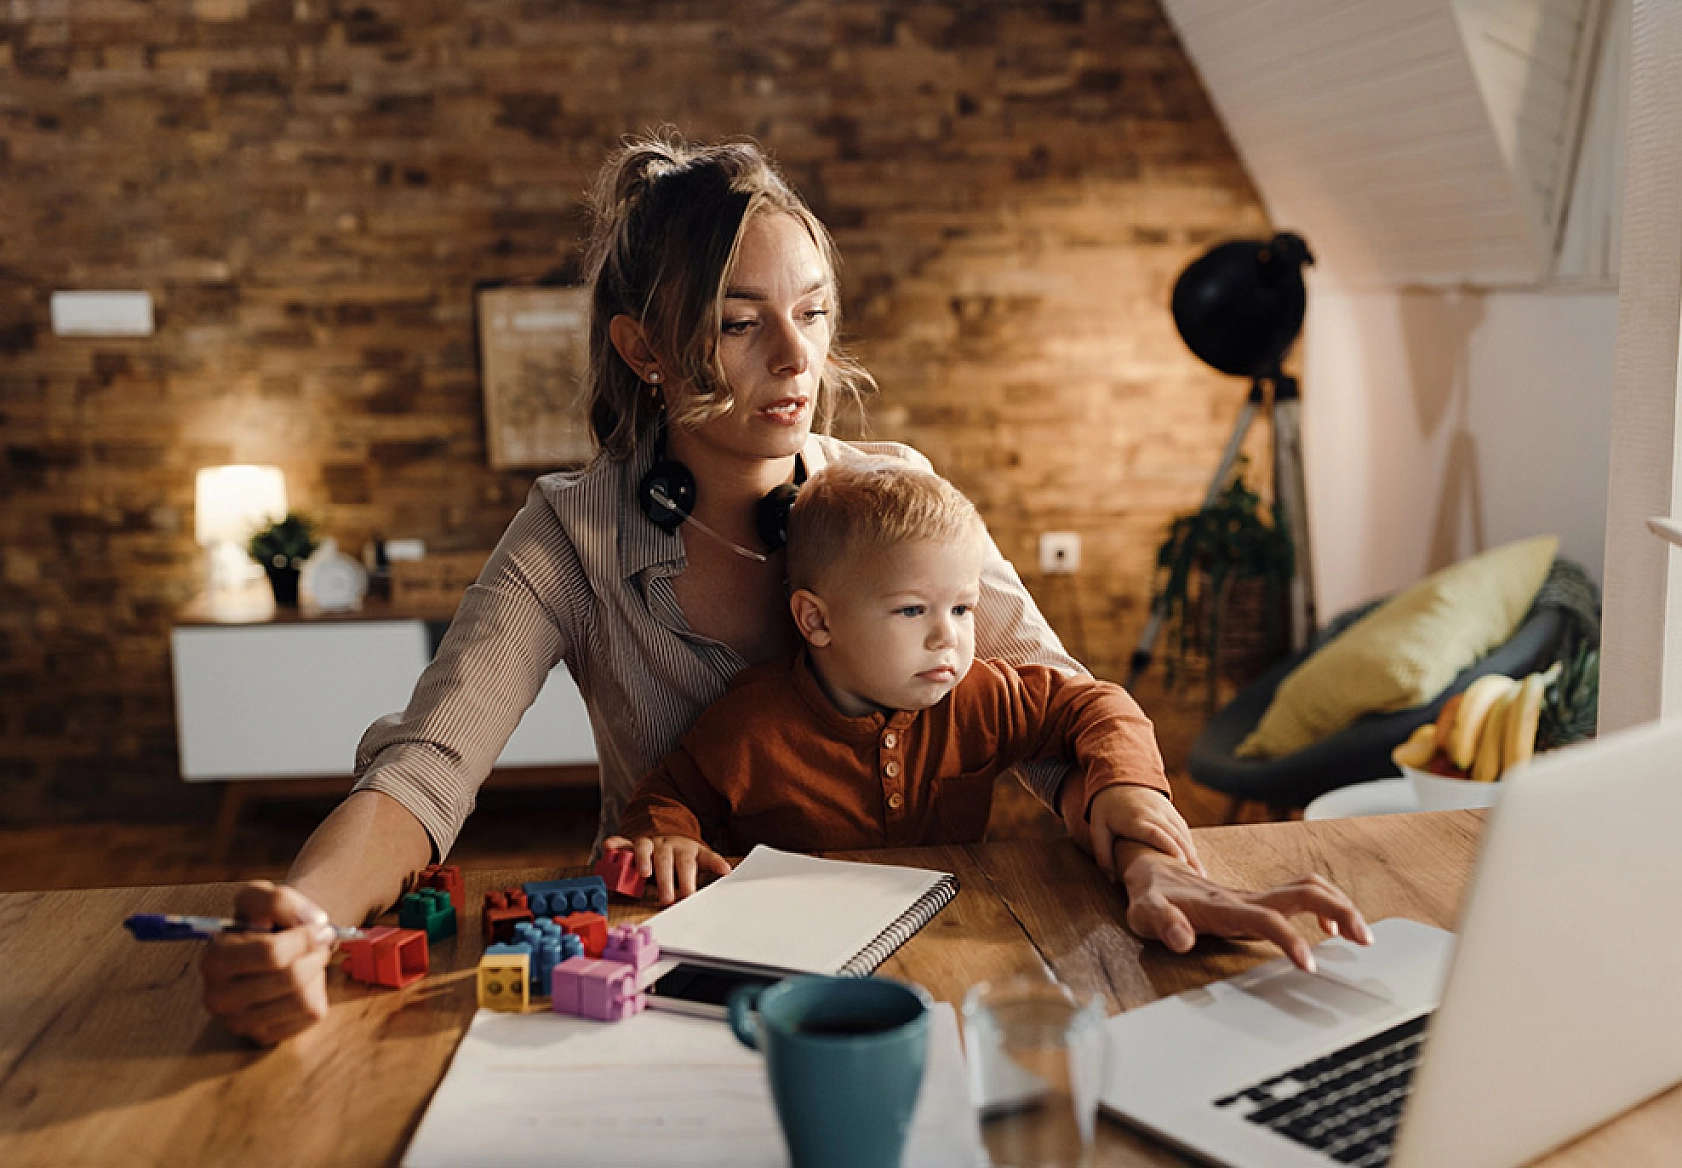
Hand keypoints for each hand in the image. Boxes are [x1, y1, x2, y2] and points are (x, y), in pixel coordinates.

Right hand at [200, 880, 337, 1044]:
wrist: (269, 945)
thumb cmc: (264, 920)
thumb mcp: (261, 895)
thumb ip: (279, 900)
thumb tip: (312, 923)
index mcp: (214, 960)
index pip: (271, 954)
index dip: (305, 937)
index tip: (319, 927)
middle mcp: (219, 998)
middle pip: (291, 979)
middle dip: (315, 954)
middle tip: (319, 943)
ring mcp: (240, 1022)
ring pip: (303, 999)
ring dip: (318, 973)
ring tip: (310, 960)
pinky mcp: (264, 1036)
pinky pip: (311, 1016)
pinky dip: (318, 993)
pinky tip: (304, 982)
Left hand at [626, 834, 731, 904]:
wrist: (671, 833)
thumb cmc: (652, 849)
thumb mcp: (636, 847)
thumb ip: (622, 847)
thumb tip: (608, 845)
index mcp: (648, 843)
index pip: (643, 848)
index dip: (643, 859)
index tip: (644, 873)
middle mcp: (666, 844)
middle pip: (665, 859)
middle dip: (666, 880)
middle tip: (666, 899)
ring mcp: (683, 847)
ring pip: (685, 861)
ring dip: (687, 878)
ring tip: (688, 894)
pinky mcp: (699, 850)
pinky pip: (710, 855)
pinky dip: (717, 862)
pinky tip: (725, 870)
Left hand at [1087, 785, 1204, 877]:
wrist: (1119, 781)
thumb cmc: (1107, 808)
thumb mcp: (1098, 828)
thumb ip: (1103, 854)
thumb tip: (1112, 880)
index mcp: (1135, 819)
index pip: (1154, 832)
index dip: (1168, 846)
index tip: (1180, 862)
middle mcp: (1154, 814)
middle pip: (1174, 835)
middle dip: (1187, 856)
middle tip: (1196, 879)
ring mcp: (1165, 811)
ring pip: (1182, 834)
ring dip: (1193, 854)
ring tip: (1200, 876)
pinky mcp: (1172, 813)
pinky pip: (1183, 830)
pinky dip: (1191, 846)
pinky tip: (1196, 863)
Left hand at [1116, 844, 1372, 972]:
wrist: (1151, 868)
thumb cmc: (1150, 895)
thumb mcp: (1146, 912)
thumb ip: (1163, 924)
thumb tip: (1180, 940)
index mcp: (1223, 906)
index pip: (1266, 919)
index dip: (1289, 939)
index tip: (1309, 965)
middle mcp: (1245, 897)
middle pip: (1304, 893)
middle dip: (1338, 911)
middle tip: (1363, 939)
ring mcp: (1254, 896)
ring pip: (1308, 889)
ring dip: (1340, 906)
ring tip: (1362, 935)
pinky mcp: (1257, 900)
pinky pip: (1301, 894)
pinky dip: (1326, 907)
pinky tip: (1331, 929)